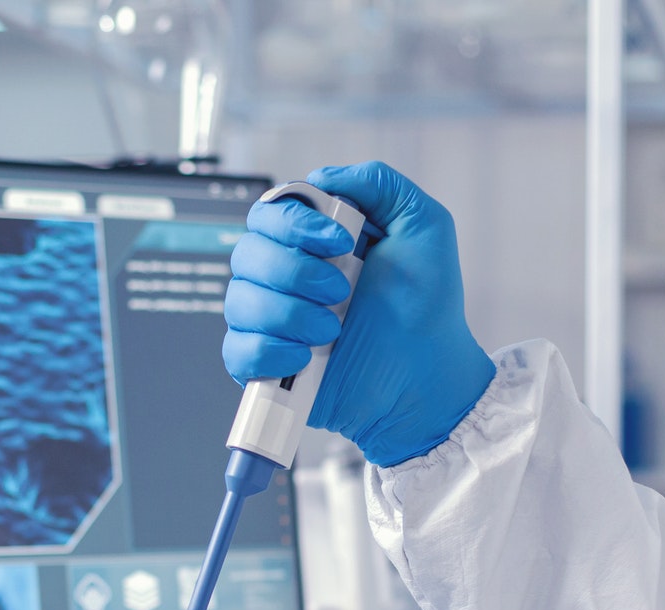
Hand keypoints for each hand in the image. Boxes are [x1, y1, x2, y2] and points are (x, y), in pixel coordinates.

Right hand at [224, 162, 496, 467]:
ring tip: (333, 331)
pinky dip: (268, 352)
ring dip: (289, 315)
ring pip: (239, 302)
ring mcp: (273, 322)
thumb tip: (320, 177)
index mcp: (313, 242)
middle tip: (342, 292)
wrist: (427, 377)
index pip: (269, 213)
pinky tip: (305, 357)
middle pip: (246, 253)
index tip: (340, 243)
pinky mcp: (267, 365)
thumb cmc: (427, 308)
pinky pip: (237, 351)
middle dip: (294, 272)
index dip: (294, 224)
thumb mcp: (423, 225)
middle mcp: (286, 277)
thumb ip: (378, 183)